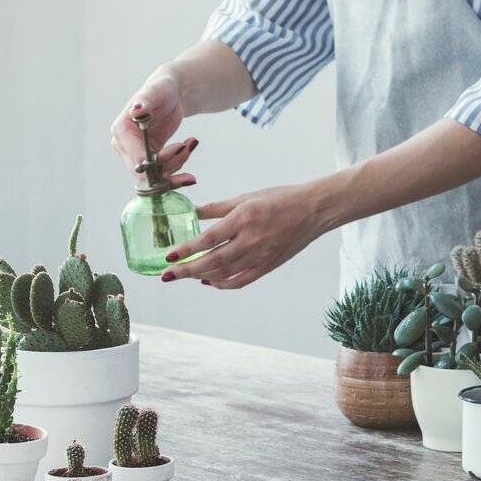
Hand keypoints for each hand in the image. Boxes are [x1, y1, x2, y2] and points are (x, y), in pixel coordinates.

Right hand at [110, 71, 198, 189]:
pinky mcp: (148, 160)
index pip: (137, 158)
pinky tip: (189, 152)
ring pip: (154, 178)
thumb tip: (136, 111)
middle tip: (187, 148)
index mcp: (122, 131)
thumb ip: (146, 102)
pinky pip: (161, 175)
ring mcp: (135, 155)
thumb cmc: (162, 89)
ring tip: (190, 144)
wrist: (170, 95)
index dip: (158, 160)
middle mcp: (124, 147)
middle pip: (145, 172)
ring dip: (177, 165)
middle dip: (170, 165)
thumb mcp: (157, 92)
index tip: (180, 148)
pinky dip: (178, 170)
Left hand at [161, 183, 326, 288]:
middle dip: (187, 270)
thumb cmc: (280, 199)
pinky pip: (241, 281)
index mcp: (244, 218)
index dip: (187, 250)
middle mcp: (251, 239)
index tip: (169, 257)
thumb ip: (218, 208)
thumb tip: (193, 212)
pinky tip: (209, 281)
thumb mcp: (246, 197)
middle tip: (168, 275)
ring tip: (185, 275)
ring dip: (201, 277)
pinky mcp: (268, 266)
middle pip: (212, 261)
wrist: (313, 210)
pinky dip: (222, 284)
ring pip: (224, 274)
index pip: (208, 239)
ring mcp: (261, 255)